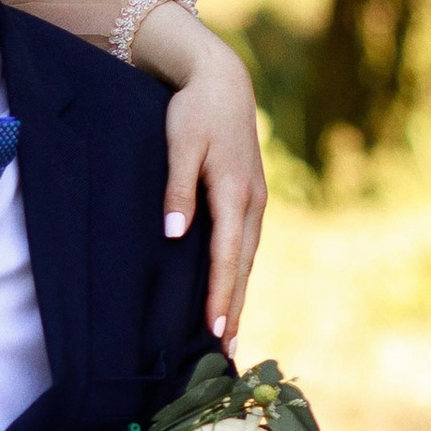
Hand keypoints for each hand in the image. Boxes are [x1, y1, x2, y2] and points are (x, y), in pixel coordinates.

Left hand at [130, 9, 267, 342]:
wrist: (223, 81)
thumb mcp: (180, 144)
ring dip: (239, 294)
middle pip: (243, 265)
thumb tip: (175, 235)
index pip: (227, 255)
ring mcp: (255, 200)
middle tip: (227, 349)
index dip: (221, 293)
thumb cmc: (195, 111)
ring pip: (247, 257)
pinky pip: (246, 244)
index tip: (216, 328)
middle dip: (235, 307)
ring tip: (230, 332)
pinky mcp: (250, 197)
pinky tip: (232, 290)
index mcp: (234, 191)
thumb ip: (177, 189)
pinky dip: (240, 272)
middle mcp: (251, 201)